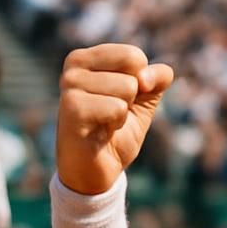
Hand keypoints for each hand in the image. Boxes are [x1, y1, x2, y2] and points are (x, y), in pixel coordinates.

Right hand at [56, 43, 174, 195]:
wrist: (96, 171)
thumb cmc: (116, 131)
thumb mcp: (144, 100)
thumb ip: (156, 78)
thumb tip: (145, 78)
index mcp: (87, 58)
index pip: (135, 56)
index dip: (141, 84)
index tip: (120, 101)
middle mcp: (74, 66)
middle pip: (134, 70)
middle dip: (132, 100)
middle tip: (110, 116)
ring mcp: (70, 85)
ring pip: (128, 87)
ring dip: (123, 113)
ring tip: (104, 124)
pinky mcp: (72, 108)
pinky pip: (118, 107)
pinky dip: (117, 125)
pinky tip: (99, 132)